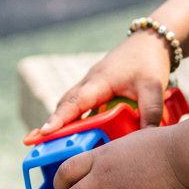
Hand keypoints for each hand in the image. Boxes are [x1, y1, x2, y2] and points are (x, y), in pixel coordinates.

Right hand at [40, 32, 171, 132]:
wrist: (150, 41)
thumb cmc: (148, 60)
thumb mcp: (153, 86)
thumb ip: (151, 111)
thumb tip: (146, 137)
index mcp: (98, 81)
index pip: (75, 102)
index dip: (60, 119)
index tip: (44, 133)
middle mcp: (88, 84)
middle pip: (65, 106)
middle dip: (52, 125)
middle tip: (36, 145)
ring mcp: (90, 87)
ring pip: (69, 106)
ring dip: (60, 124)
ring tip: (48, 147)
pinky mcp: (95, 91)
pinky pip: (78, 107)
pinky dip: (72, 120)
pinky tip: (73, 137)